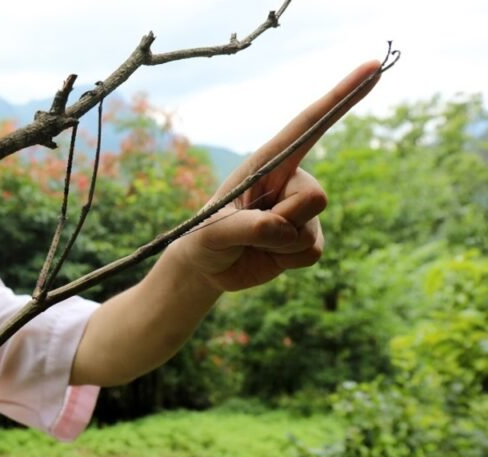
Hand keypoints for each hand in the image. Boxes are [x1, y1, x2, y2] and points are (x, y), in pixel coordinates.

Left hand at [169, 59, 382, 291]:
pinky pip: (310, 252)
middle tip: (250, 229)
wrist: (209, 267)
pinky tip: (268, 255)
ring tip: (254, 242)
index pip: (309, 125)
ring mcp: (302, 211)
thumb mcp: (211, 231)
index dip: (342, 96)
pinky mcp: (307, 238)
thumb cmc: (204, 238)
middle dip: (281, 221)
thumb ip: (242, 226)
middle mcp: (291, 180)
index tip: (373, 68)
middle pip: (315, 196)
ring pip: (309, 229)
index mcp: (267, 162)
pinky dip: (285, 260)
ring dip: (277, 244)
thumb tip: (279, 227)